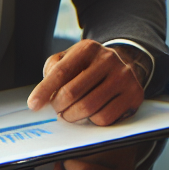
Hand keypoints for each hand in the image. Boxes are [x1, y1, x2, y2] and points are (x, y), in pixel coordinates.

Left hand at [28, 39, 146, 124]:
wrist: (123, 67)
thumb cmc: (88, 68)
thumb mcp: (68, 60)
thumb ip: (52, 72)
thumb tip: (42, 97)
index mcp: (88, 48)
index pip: (61, 72)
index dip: (44, 91)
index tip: (33, 105)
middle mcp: (109, 59)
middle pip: (72, 93)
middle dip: (59, 107)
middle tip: (58, 109)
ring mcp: (124, 77)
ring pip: (88, 108)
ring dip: (73, 116)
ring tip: (72, 112)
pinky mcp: (134, 94)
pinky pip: (105, 118)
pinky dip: (93, 121)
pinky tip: (92, 113)